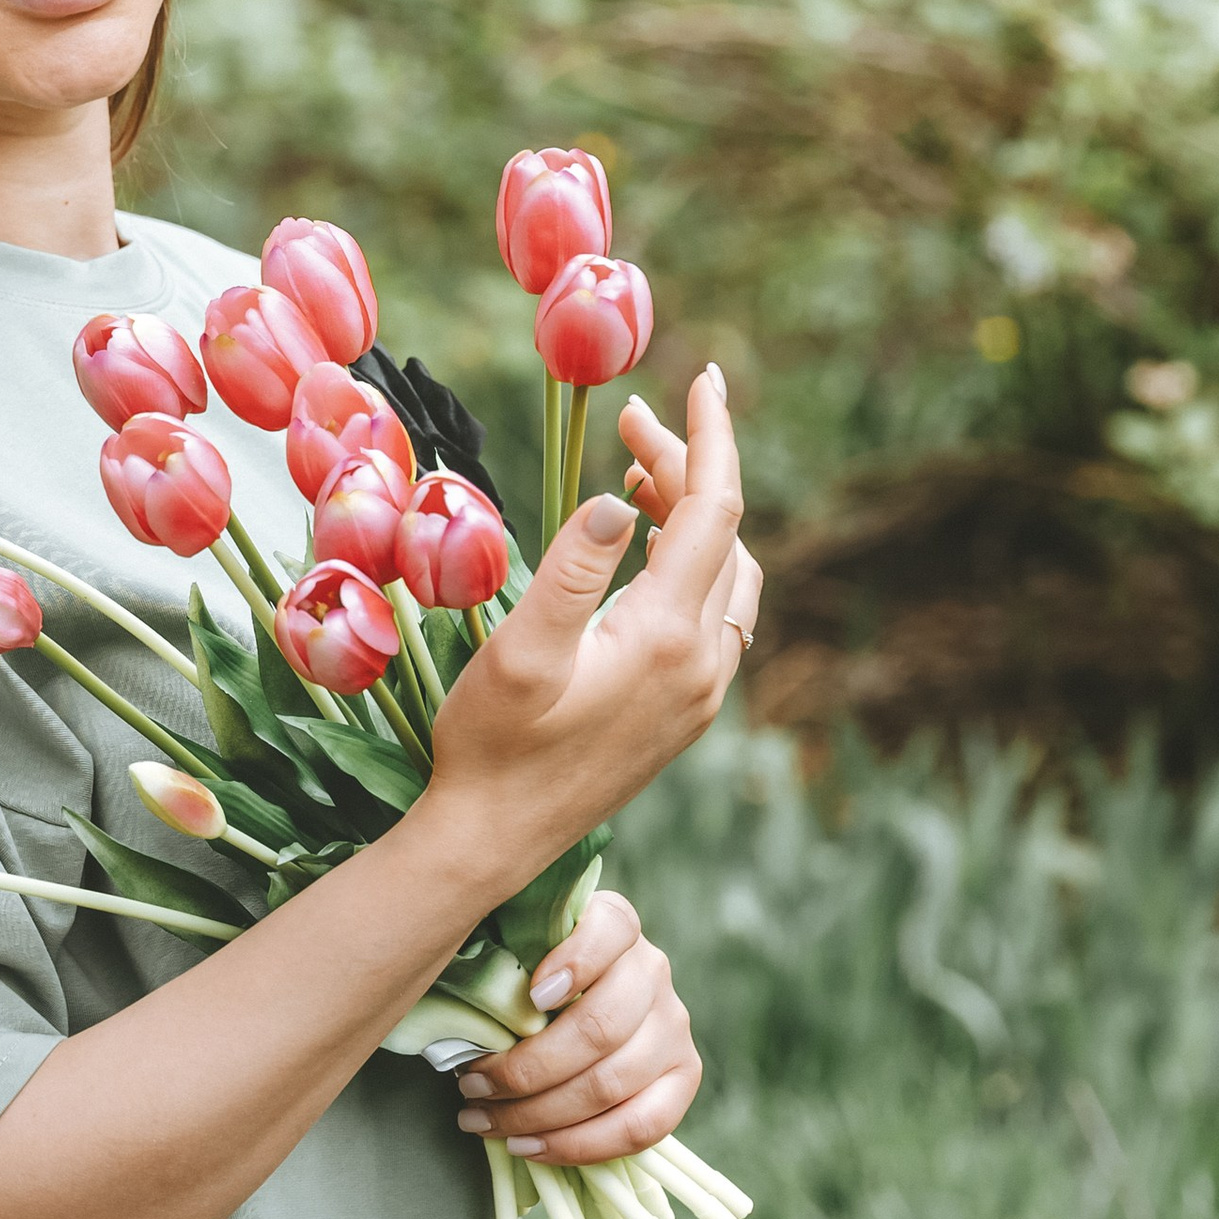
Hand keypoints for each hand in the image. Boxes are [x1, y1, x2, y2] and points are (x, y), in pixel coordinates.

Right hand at [419, 362, 745, 899]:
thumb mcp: (519, 651)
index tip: (703, 378)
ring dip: (695, 515)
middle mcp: (702, 664)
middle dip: (687, 465)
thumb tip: (618, 500)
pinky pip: (716, 614)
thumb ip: (571, 572)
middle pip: (723, 535)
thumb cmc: (489, 745)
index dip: (710, 437)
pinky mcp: (685, 711)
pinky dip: (694, 563)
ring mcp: (700, 692)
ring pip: (728, 575)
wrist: (493, 841)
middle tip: (629, 419)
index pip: (714, 510)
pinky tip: (648, 551)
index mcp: (667, 637)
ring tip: (639, 472)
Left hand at [450, 883, 700, 1162]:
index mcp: (615, 924)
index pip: (611, 929)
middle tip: (471, 1086)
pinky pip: (642, 1127)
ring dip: (538, 1115)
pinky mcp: (684, 1078)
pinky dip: (579, 1146)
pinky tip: (530, 1147)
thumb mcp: (515, 952)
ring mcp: (674, 1027)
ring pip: (611, 1085)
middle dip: (526, 1070)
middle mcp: (653, 970)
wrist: (578, 1009)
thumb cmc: (525, 978)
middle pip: (599, 1029)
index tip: (531, 997)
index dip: (575, 962)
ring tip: (485, 1121)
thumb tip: (460, 1017)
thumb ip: (499, 963)